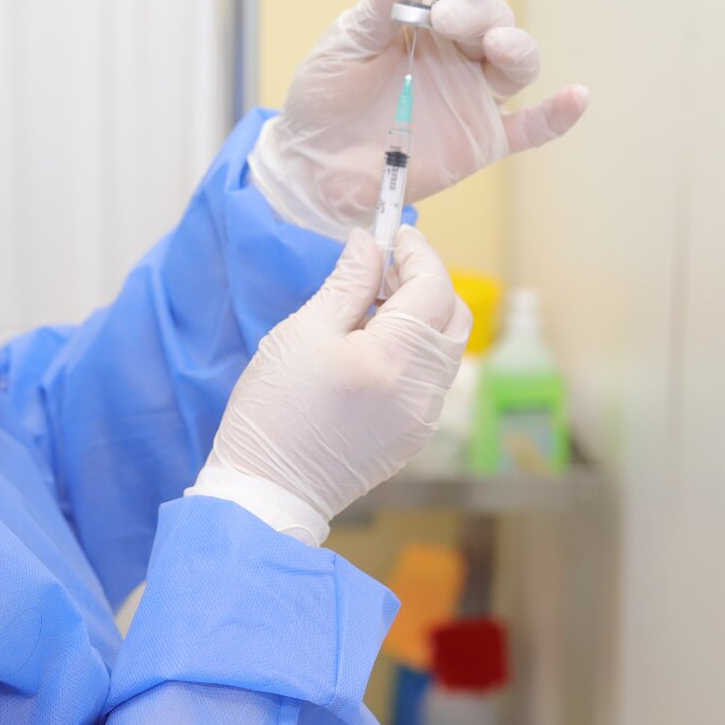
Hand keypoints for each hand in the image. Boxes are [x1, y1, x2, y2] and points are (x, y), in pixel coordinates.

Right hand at [186, 226, 471, 543]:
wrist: (270, 490)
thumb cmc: (275, 409)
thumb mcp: (302, 332)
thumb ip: (347, 283)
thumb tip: (369, 245)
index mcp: (395, 357)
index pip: (433, 287)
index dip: (417, 253)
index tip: (395, 234)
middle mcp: (423, 388)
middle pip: (454, 317)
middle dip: (427, 283)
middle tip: (383, 269)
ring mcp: (424, 416)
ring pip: (447, 349)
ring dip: (423, 317)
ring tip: (372, 308)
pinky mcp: (414, 434)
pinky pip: (431, 377)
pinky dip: (415, 350)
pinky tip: (373, 348)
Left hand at [250, 0, 589, 235]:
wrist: (312, 163)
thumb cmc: (326, 95)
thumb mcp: (345, 43)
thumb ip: (377, 5)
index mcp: (428, 19)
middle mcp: (459, 52)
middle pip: (494, 18)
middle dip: (478, 11)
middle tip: (444, 17)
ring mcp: (473, 95)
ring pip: (517, 63)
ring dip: (517, 48)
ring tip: (498, 45)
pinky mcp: (480, 140)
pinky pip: (529, 128)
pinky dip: (557, 115)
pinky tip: (578, 98)